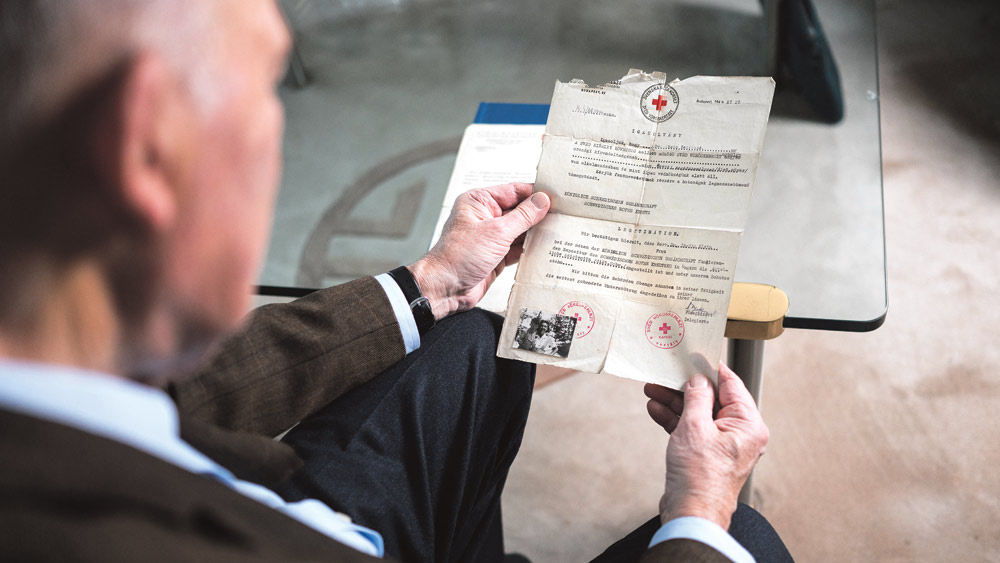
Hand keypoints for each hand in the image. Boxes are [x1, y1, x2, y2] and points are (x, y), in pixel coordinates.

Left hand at [409, 183, 549, 319]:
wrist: (445, 289)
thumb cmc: (458, 257)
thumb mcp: (496, 232)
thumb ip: (523, 216)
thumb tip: (542, 201)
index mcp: (479, 202)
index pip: (514, 191)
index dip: (536, 193)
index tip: (558, 195)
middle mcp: (484, 217)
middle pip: (520, 210)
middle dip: (540, 214)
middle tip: (565, 214)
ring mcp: (491, 237)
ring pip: (521, 230)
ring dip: (537, 232)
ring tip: (561, 230)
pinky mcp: (496, 256)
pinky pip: (519, 248)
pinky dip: (531, 249)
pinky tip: (547, 248)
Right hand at [645, 363, 768, 529]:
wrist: (690, 514)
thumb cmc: (700, 480)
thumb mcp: (694, 427)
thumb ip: (697, 398)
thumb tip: (699, 380)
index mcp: (748, 425)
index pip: (731, 385)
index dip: (710, 369)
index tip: (694, 356)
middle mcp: (740, 434)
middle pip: (712, 399)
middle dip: (685, 387)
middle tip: (666, 375)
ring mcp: (722, 445)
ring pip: (698, 413)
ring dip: (675, 402)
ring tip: (654, 390)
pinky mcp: (706, 454)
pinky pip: (691, 429)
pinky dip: (674, 420)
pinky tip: (657, 410)